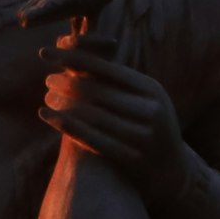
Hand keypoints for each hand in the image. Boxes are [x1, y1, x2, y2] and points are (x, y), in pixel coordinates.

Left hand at [41, 35, 192, 207]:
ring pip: (93, 115)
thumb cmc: (147, 127)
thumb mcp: (142, 98)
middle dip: (67, 83)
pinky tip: (48, 116)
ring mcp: (143, 136)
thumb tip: (74, 47)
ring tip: (47, 97)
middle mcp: (151, 110)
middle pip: (98, 91)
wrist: (172, 171)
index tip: (46, 53)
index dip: (73, 58)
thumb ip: (115, 80)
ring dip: (63, 103)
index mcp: (152, 89)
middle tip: (48, 80)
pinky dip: (66, 125)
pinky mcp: (133, 159)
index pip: (106, 68)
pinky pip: (93, 139)